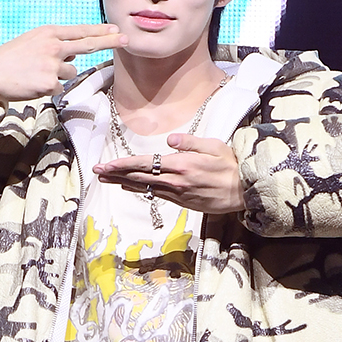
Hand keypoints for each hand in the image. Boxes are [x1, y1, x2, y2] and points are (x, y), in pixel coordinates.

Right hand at [0, 24, 127, 104]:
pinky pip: (59, 88)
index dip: (100, 31)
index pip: (80, 31)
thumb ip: (54, 44)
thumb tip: (75, 53)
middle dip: (109, 42)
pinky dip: (48, 88)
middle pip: (88, 45)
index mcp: (48, 33)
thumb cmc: (10, 58)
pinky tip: (32, 84)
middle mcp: (53, 46)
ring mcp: (52, 64)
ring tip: (36, 73)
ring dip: (58, 76)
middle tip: (126, 39)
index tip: (117, 29)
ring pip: (71, 72)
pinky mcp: (49, 83)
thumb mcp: (32, 42)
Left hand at [93, 132, 244, 214]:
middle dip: (116, 174)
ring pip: (144, 188)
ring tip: (106, 179)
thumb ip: (191, 142)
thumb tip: (170, 140)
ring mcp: (178, 193)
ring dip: (123, 183)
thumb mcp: (215, 146)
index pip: (145, 164)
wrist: (245, 192)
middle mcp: (176, 181)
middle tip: (97, 171)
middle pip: (139, 178)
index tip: (106, 165)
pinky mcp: (182, 202)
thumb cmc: (232, 165)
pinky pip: (156, 194)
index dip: (123, 165)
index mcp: (182, 165)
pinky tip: (129, 187)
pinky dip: (140, 190)